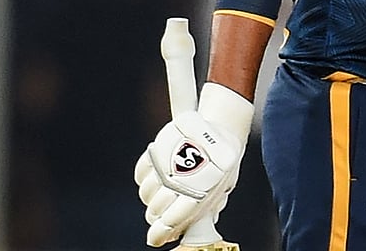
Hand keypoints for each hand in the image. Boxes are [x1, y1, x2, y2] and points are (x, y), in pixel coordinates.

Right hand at [134, 83, 253, 246]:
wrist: (224, 128)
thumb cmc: (223, 162)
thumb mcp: (221, 188)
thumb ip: (206, 208)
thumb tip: (189, 229)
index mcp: (203, 189)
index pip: (172, 220)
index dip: (159, 233)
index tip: (155, 238)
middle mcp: (184, 176)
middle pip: (156, 207)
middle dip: (156, 217)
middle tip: (160, 217)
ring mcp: (170, 160)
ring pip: (147, 191)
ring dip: (150, 198)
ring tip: (160, 195)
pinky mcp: (160, 146)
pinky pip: (142, 171)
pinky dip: (144, 179)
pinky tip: (153, 180)